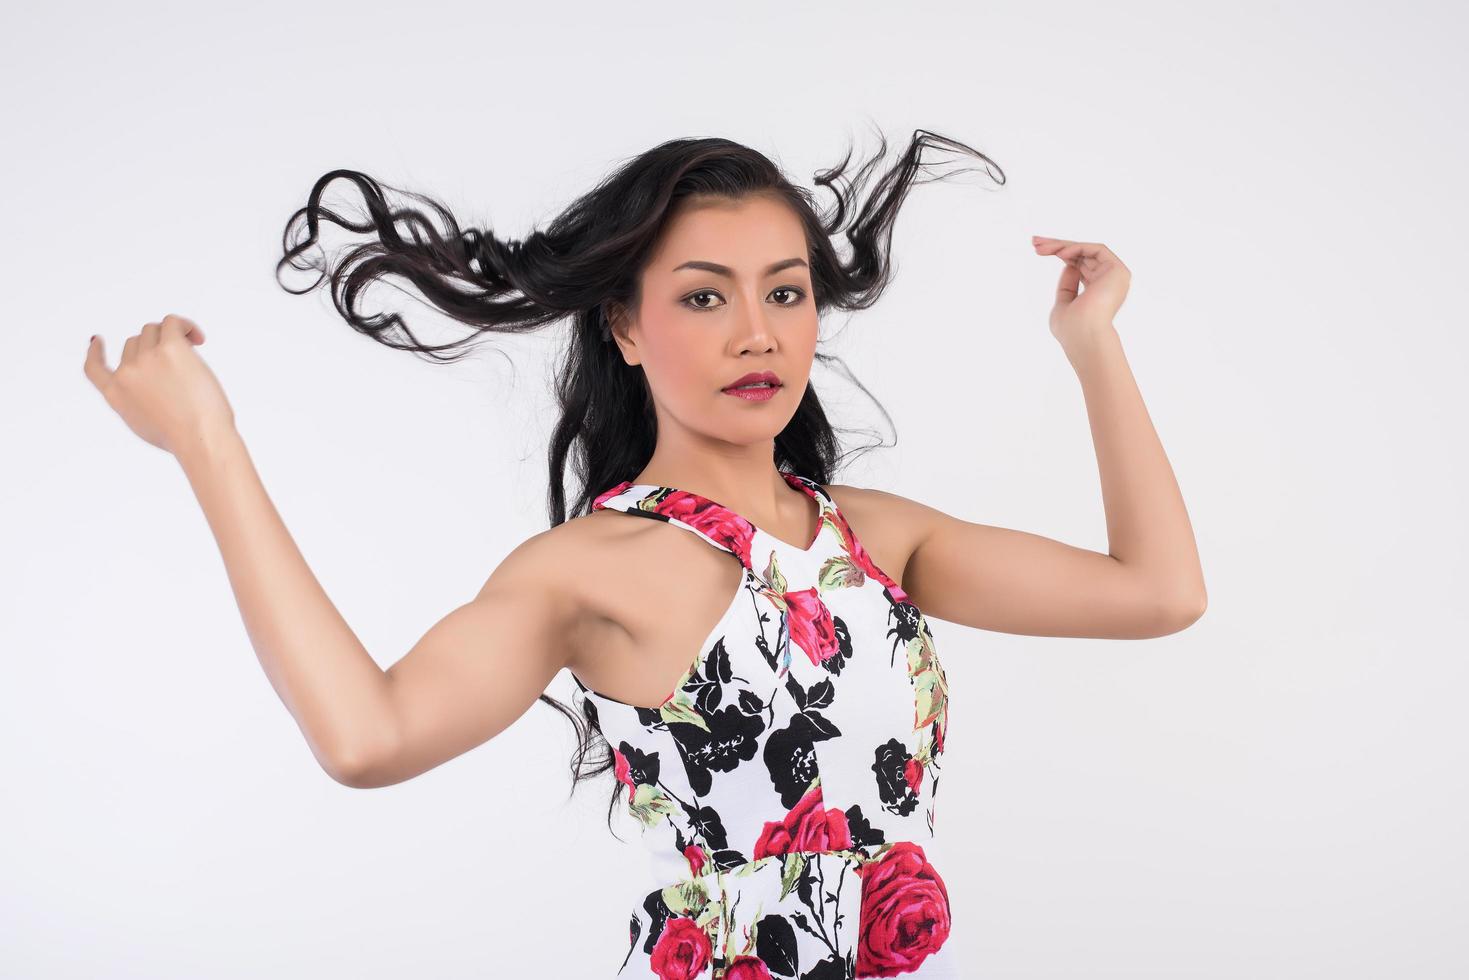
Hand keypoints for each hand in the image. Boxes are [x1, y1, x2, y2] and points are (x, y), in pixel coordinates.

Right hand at [83, 314, 235, 456]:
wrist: (198, 438)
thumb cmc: (182, 438)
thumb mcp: (144, 425)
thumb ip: (137, 403)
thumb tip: (150, 386)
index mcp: (115, 395)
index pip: (93, 368)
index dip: (94, 353)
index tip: (97, 341)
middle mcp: (126, 374)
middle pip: (134, 343)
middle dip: (155, 347)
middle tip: (180, 361)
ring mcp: (146, 358)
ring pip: (153, 330)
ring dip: (170, 336)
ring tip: (194, 348)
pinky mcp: (170, 348)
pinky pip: (172, 322)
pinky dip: (185, 325)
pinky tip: (197, 338)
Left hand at [1032, 236, 1130, 352]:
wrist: (1084, 337)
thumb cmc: (1072, 330)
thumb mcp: (1063, 305)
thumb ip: (1067, 286)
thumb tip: (1069, 265)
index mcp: (1097, 292)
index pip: (1079, 266)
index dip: (1060, 254)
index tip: (1038, 249)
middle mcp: (1109, 282)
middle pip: (1082, 256)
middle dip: (1057, 246)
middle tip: (1035, 241)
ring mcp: (1115, 276)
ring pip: (1087, 250)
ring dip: (1062, 246)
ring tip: (1041, 247)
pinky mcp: (1118, 270)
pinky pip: (1097, 249)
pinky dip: (1077, 248)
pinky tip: (1060, 253)